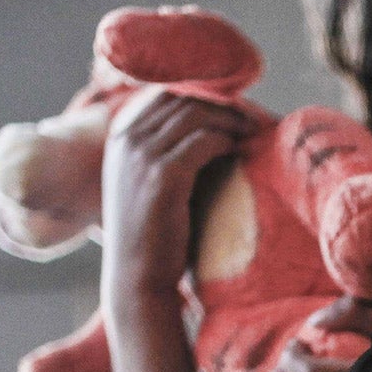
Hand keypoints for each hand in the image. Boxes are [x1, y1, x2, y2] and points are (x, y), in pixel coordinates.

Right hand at [102, 88, 258, 303]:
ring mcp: (141, 156)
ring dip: (230, 118)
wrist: (138, 278)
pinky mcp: (163, 175)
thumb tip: (209, 130)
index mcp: (119, 137)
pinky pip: (204, 141)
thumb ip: (166, 154)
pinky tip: (240, 150)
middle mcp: (125, 140)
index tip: (232, 108)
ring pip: (196, 114)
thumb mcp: (149, 185)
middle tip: (251, 117)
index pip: (164, 93)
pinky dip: (227, 140)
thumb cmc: (152, 237)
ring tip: (252, 130)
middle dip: (221, 103)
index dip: (202, 94)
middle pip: (182, 97)